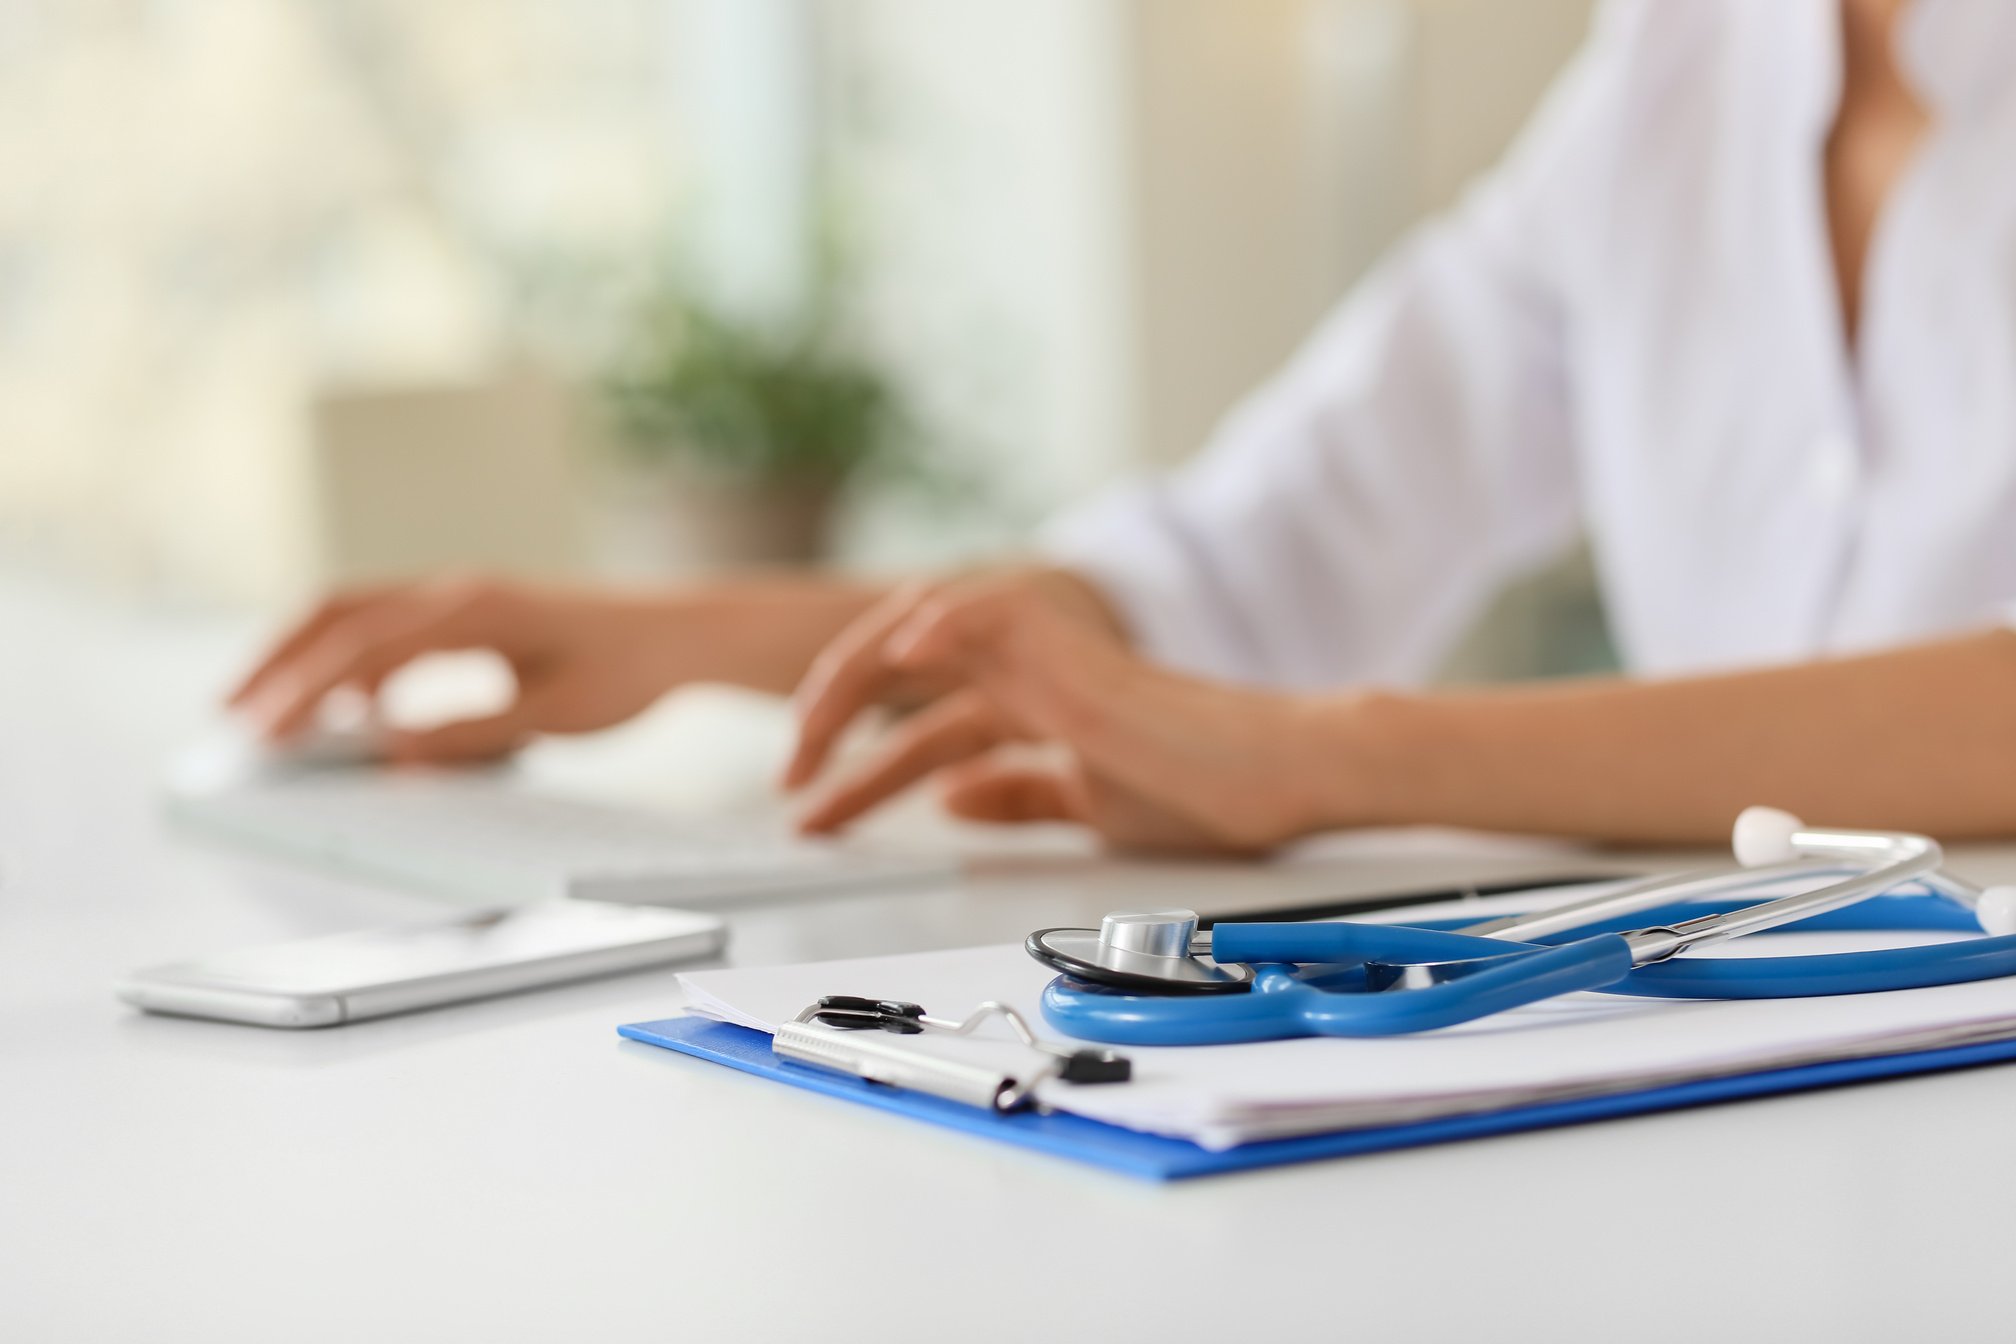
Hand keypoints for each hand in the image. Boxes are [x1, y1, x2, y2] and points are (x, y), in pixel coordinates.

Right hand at [228, 577, 722, 762]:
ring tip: (262, 707)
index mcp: (474, 612)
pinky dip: (350, 658)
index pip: (367, 651)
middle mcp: (456, 593)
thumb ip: (469, 734)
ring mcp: (459, 596)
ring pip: (356, 612)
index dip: (309, 694)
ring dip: (304, 654)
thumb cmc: (625, 673)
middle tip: (231, 716)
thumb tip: (389, 753)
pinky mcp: (467, 611)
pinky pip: (389, 624)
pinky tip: (345, 707)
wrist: (675, 635)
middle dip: (279, 662)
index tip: (268, 734)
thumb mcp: (552, 716)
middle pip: (340, 614)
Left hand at [795, 585, 1360, 852]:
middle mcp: (1023, 670)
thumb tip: (948, 799)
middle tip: (790, 785)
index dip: (858, 771)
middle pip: (898, 675)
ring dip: (857, 680)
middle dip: (830, 725)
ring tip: (808, 739)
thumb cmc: (1197, 792)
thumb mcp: (1082, 805)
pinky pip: (990, 615)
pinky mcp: (1074, 650)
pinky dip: (937, 628)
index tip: (814, 814)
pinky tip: (896, 658)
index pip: (914, 727)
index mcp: (1024, 704)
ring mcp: (1045, 653)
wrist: (1266, 779)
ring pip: (922, 635)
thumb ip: (1017, 795)